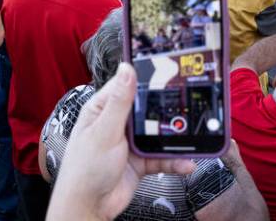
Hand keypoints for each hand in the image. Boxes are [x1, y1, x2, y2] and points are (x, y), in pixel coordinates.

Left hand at [49, 63, 193, 220]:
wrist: (89, 208)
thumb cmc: (84, 170)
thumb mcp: (104, 131)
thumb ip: (119, 102)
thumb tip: (127, 69)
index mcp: (103, 109)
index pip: (127, 85)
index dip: (146, 77)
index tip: (168, 70)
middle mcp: (117, 123)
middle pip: (147, 109)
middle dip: (165, 110)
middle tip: (186, 105)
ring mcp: (130, 143)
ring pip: (158, 133)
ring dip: (173, 138)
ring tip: (191, 138)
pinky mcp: (141, 161)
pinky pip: (162, 156)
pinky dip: (175, 160)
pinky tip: (185, 162)